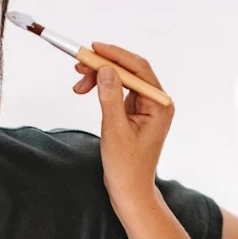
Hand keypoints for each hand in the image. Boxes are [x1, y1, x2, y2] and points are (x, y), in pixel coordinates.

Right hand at [73, 43, 174, 207]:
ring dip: (100, 78)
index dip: (115, 56)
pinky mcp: (135, 114)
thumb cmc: (126, 166)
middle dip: (103, 67)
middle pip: (129, 72)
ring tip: (78, 85)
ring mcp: (146, 108)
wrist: (129, 190)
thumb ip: (111, 98)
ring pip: (122, 81)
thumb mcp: (115, 130)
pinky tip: (87, 91)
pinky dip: (102, 89)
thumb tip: (106, 69)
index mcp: (159, 105)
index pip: (138, 70)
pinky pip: (118, 92)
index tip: (93, 49)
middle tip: (79, 66)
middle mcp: (156, 102)